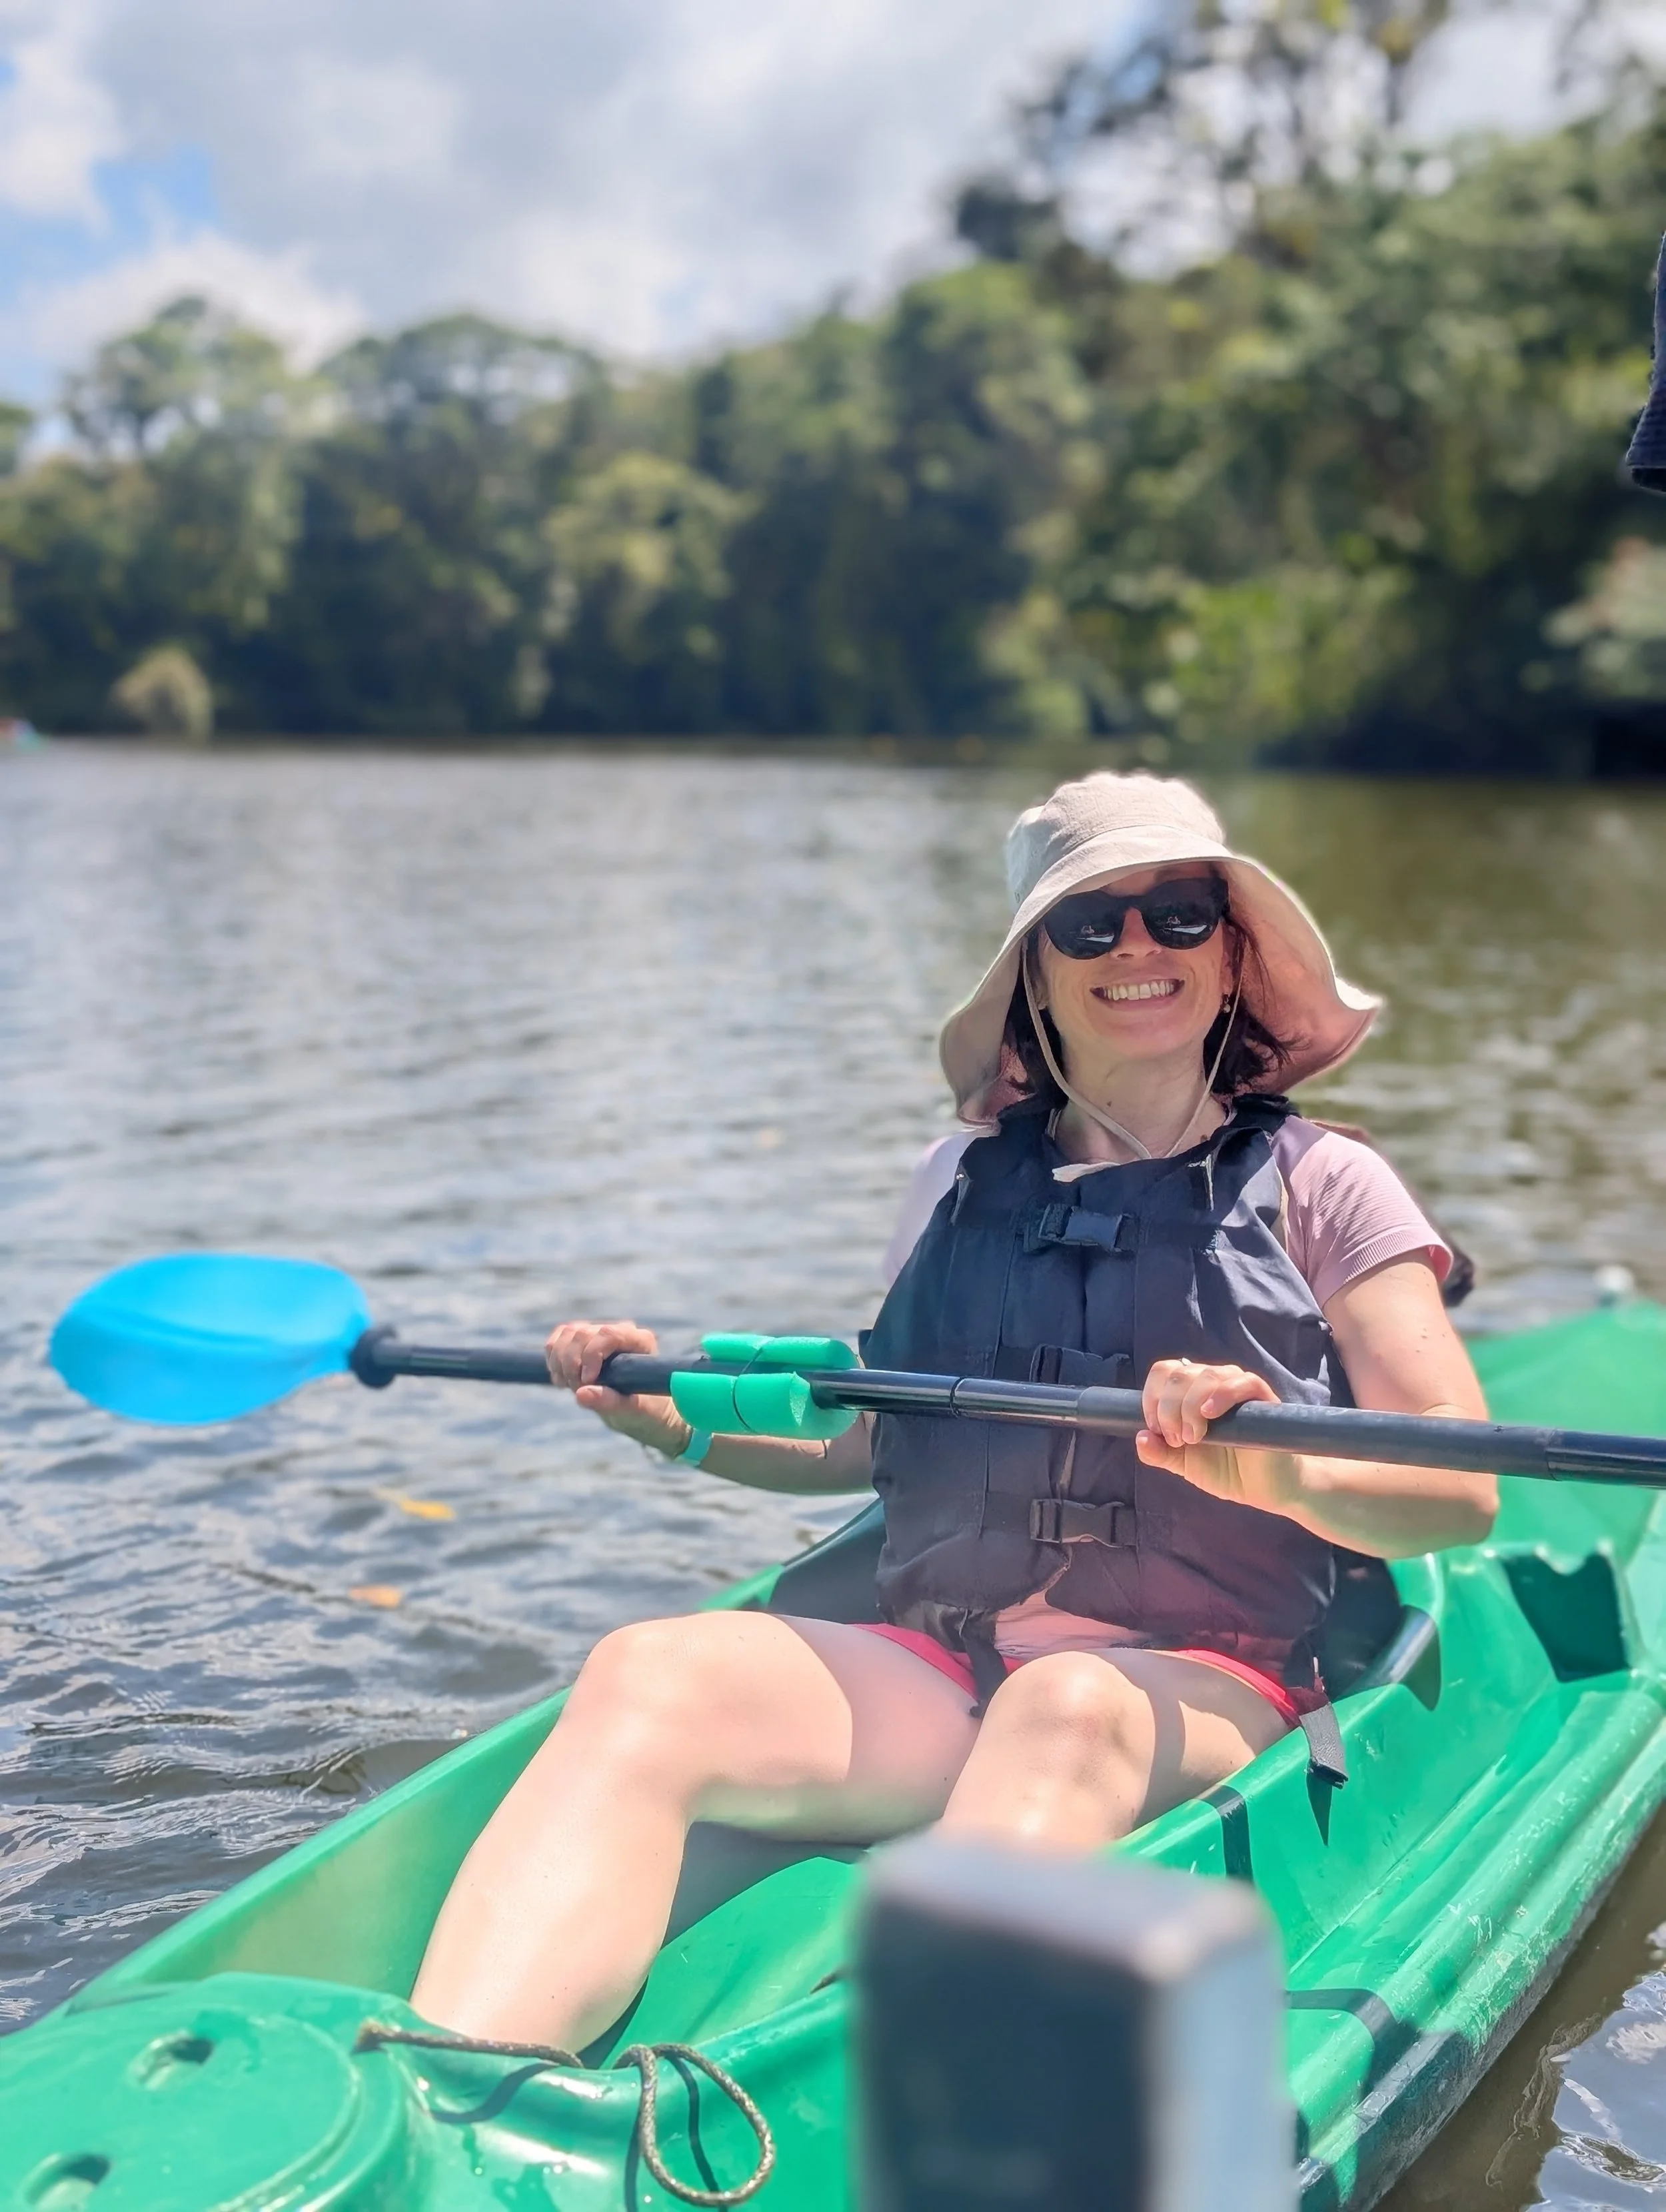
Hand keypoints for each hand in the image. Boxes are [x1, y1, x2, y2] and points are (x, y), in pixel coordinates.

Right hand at [545, 1320, 686, 1457]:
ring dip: (560, 1362)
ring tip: (571, 1386)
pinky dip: (553, 1360)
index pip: (608, 1334)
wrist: (641, 1413)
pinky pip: (558, 1340)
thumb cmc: (646, 1412)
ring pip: (566, 1333)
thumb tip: (581, 1394)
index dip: (591, 1355)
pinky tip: (563, 1380)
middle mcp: (620, 1332)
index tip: (587, 1381)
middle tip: (578, 1389)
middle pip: (581, 1333)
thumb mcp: (633, 1412)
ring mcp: (600, 1334)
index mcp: (640, 1341)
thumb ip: (610, 1402)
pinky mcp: (583, 1342)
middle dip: (572, 1364)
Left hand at [1136, 1358, 1299, 1513]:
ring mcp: (1237, 1388)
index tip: (1155, 1429)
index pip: (1164, 1373)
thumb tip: (1139, 1437)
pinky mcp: (1262, 1399)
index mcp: (1191, 1393)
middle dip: (1169, 1408)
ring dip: (1189, 1407)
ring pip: (1206, 1375)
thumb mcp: (1185, 1464)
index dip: (1152, 1397)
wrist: (1267, 1489)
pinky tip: (1209, 1415)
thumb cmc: (1228, 1471)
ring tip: (1194, 1437)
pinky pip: (1242, 1382)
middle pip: (1179, 1374)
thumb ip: (1161, 1453)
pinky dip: (1221, 1395)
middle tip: (1178, 1440)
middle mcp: (1212, 1384)